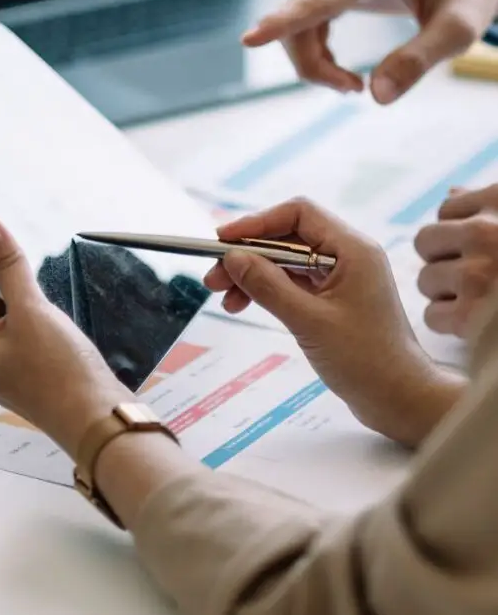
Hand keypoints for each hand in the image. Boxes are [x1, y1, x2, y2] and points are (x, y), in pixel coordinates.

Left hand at [0, 214, 128, 456]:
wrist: (100, 423)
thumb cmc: (62, 371)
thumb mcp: (32, 309)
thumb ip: (5, 264)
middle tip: (4, 229)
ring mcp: (2, 366)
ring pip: (0, 311)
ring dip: (11, 285)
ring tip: (23, 258)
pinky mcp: (26, 370)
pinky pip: (17, 327)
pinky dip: (26, 306)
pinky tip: (41, 297)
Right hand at [204, 199, 465, 446]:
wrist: (400, 399)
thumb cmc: (366, 361)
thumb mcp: (309, 322)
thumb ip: (269, 286)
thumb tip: (233, 258)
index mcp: (353, 250)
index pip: (298, 215)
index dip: (256, 223)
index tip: (223, 240)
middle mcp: (348, 256)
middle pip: (287, 237)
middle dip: (248, 254)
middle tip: (214, 276)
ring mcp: (341, 277)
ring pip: (286, 261)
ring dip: (253, 274)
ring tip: (223, 297)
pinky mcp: (334, 299)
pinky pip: (293, 282)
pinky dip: (267, 289)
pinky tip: (243, 304)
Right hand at [243, 0, 497, 102]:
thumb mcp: (458, 29)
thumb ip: (419, 61)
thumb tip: (376, 96)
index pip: (319, 0)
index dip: (283, 23)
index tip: (249, 40)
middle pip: (301, 21)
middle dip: (314, 66)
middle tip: (354, 91)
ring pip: (297, 25)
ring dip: (314, 63)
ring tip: (353, 85)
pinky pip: (303, 21)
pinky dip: (316, 52)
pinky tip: (341, 69)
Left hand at [414, 184, 497, 336]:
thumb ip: (486, 208)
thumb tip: (451, 195)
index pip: (448, 209)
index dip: (459, 232)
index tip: (478, 249)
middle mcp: (486, 234)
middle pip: (426, 243)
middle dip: (443, 260)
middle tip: (475, 277)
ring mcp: (478, 274)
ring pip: (426, 280)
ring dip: (446, 293)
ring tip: (482, 300)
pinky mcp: (472, 315)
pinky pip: (434, 316)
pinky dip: (451, 323)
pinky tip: (478, 323)